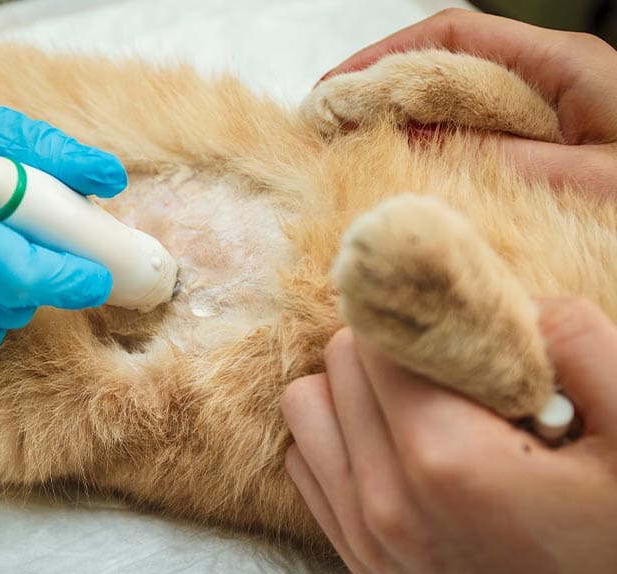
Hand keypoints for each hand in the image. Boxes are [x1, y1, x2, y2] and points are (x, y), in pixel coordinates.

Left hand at [281, 297, 616, 573]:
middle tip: (458, 374)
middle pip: (339, 364)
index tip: (465, 330)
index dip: (424, 320)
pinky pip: (307, 464)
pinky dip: (341, 439)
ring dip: (355, 390)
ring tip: (425, 405)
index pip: (379, 337)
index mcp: (447, 460)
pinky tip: (401, 447)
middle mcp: (386, 502)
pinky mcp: (361, 560)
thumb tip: (497, 303)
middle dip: (394, 351)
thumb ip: (572, 339)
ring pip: (307, 409)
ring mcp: (366, 537)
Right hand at [319, 9, 616, 197]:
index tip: (333, 93)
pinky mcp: (546, 169)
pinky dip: (435, 169)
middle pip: (447, 74)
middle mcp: (552, 92)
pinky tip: (410, 193)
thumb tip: (414, 146)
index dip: (384, 57)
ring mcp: (547, 130)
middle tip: (325, 135)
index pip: (454, 38)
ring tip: (350, 163)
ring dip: (402, 135)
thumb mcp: (594, 183)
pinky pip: (476, 158)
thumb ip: (504, 162)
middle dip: (381, 96)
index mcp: (567, 71)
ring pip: (457, 118)